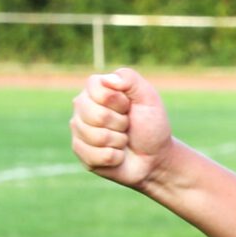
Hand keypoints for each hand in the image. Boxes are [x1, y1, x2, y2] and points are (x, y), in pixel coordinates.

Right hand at [71, 67, 172, 186]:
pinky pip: (94, 156)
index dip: (118, 102)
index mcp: (95, 90)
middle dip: (120, 124)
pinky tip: (117, 155)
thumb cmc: (151, 125)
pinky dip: (114, 158)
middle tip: (127, 126)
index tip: (128, 107)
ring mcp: (79, 130)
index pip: (96, 89)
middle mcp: (81, 108)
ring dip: (118, 142)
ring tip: (123, 140)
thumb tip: (107, 79)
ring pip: (96, 137)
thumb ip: (130, 79)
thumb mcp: (148, 98)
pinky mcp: (80, 152)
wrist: (156, 156)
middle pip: (96, 115)